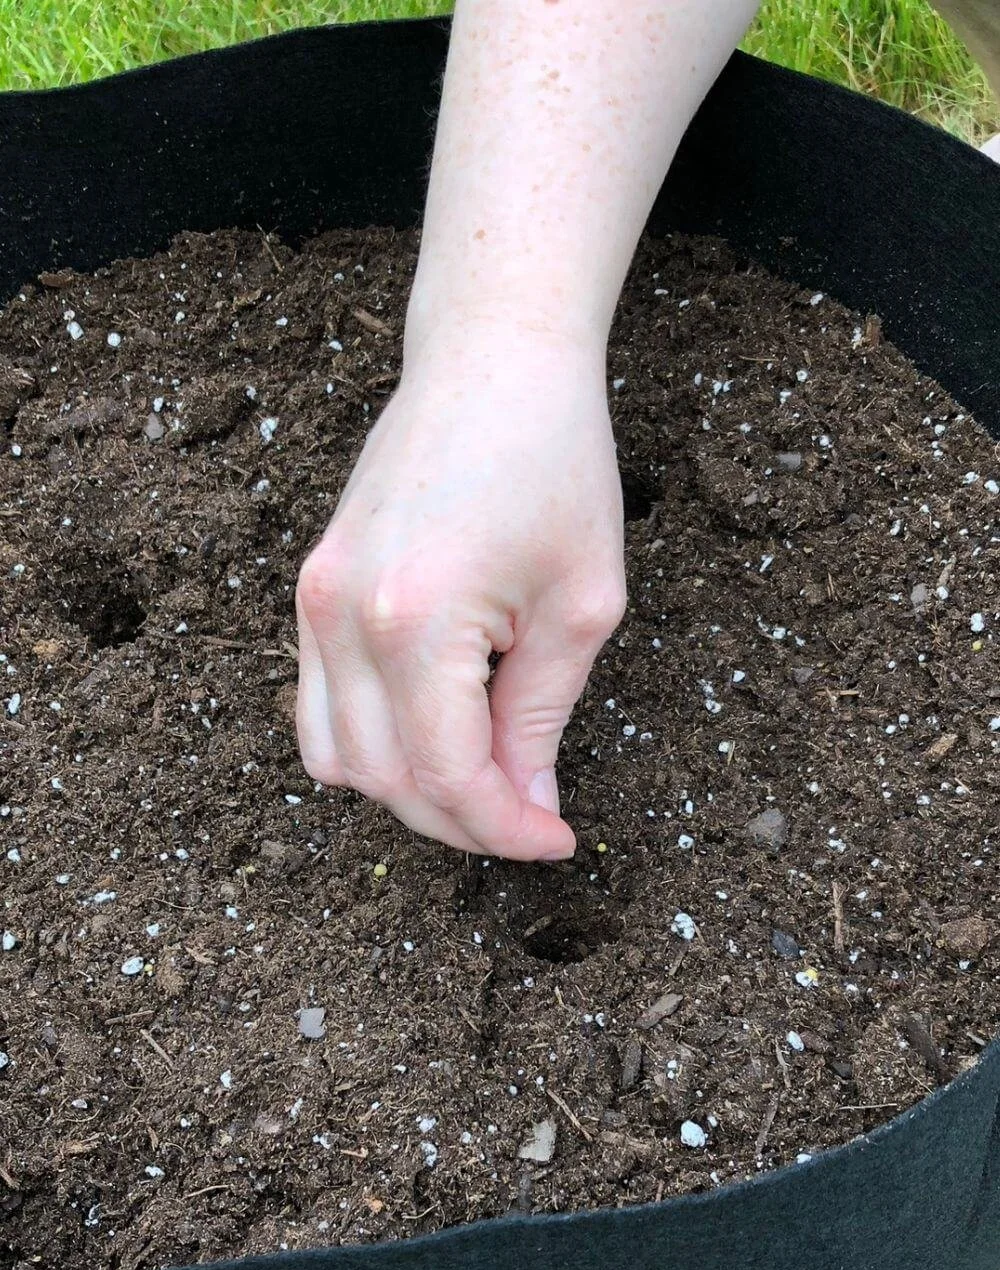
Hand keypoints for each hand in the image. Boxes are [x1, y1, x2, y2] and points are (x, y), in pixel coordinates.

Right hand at [295, 324, 625, 859]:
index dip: (506, 829)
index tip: (557, 840)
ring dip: (408, 793)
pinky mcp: (310, 591)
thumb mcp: (579, 606)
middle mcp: (341, 618)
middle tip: (530, 820)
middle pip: (385, 780)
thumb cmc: (554, 463)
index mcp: (415, 621)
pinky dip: (370, 745)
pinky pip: (318, 708)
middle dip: (462, 821)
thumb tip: (528, 808)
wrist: (491, 361)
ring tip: (483, 785)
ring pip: (335, 759)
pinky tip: (433, 737)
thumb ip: (543, 720)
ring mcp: (312, 602)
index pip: (448, 774)